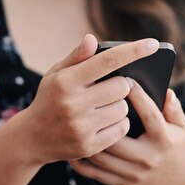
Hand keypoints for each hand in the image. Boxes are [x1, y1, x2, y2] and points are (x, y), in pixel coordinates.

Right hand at [13, 34, 159, 165]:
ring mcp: (82, 126)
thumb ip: (77, 57)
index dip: (133, 51)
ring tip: (102, 107)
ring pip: (124, 108)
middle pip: (122, 86)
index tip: (153, 44)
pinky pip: (121, 128)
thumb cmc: (50, 99)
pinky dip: (118, 123)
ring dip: (120, 105)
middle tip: (109, 88)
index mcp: (66, 81)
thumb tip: (93, 39)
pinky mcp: (90, 146)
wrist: (31, 138)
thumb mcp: (56, 74)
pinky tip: (104, 121)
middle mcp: (74, 103)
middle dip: (121, 85)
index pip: (107, 61)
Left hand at [71, 83, 184, 184]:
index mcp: (164, 140)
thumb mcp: (182, 126)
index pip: (149, 114)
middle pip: (117, 137)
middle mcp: (148, 158)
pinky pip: (96, 174)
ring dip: (88, 138)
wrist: (182, 181)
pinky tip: (76, 144)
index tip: (126, 79)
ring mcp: (135, 173)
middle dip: (102, 118)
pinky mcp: (124, 184)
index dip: (137, 95)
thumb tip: (167, 92)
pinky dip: (82, 161)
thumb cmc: (178, 144)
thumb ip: (174, 108)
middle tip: (90, 99)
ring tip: (79, 120)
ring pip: (102, 156)